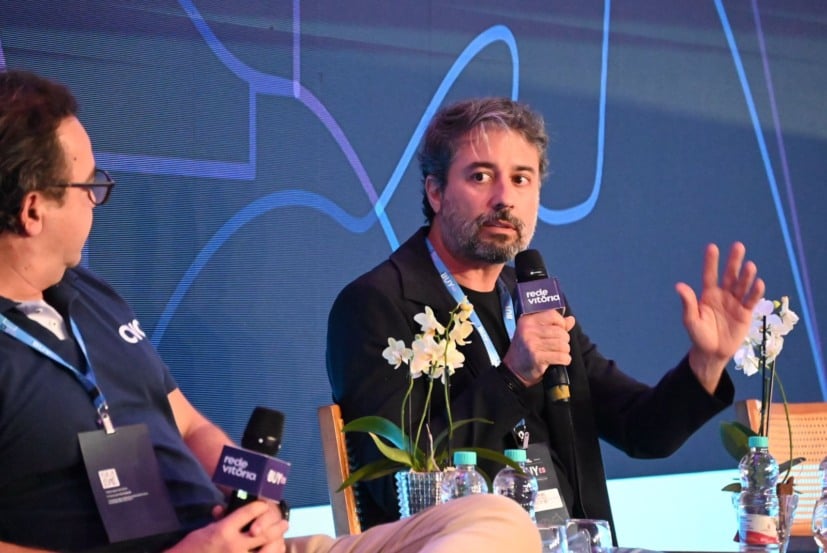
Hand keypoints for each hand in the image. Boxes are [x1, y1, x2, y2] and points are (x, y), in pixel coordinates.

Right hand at [165, 501, 287, 552]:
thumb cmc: (191, 547)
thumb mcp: (205, 530)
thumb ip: (221, 521)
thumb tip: (226, 510)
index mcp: (224, 530)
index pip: (249, 512)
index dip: (260, 507)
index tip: (265, 505)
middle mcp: (234, 545)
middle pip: (264, 533)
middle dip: (277, 527)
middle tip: (284, 523)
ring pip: (266, 551)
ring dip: (276, 544)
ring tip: (281, 539)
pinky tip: (273, 552)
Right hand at [503, 309, 575, 386]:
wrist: (514, 370)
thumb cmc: (526, 350)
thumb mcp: (535, 333)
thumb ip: (553, 325)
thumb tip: (571, 320)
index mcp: (527, 321)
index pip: (552, 315)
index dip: (561, 322)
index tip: (561, 330)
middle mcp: (528, 330)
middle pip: (560, 332)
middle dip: (564, 340)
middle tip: (558, 346)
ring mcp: (532, 344)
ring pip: (562, 345)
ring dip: (565, 351)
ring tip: (559, 353)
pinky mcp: (537, 358)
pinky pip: (561, 357)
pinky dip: (565, 360)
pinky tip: (561, 360)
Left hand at [675, 242, 764, 392]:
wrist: (712, 352)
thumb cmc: (699, 335)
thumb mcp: (691, 320)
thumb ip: (688, 303)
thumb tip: (679, 285)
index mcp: (708, 294)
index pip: (709, 275)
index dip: (711, 262)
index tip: (712, 247)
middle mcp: (723, 295)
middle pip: (729, 275)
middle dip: (733, 262)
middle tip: (738, 246)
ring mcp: (735, 303)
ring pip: (742, 286)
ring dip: (746, 276)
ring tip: (750, 266)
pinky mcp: (746, 313)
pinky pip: (751, 300)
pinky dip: (755, 292)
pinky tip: (758, 283)